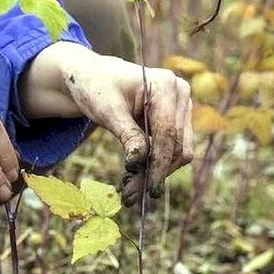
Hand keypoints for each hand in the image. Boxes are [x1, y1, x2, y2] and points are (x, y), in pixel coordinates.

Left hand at [19, 42, 193, 205]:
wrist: (92, 77)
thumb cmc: (96, 87)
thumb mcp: (108, 111)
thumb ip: (128, 135)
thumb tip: (140, 163)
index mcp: (165, 85)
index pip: (168, 133)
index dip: (158, 163)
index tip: (147, 189)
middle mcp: (180, 94)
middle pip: (176, 146)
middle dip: (154, 173)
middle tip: (130, 196)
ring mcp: (180, 107)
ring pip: (177, 152)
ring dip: (154, 172)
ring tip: (128, 189)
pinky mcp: (175, 120)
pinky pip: (170, 149)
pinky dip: (153, 165)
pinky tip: (133, 176)